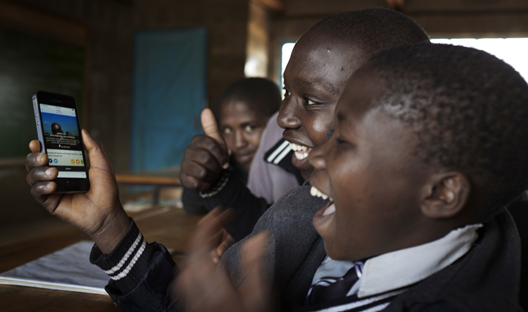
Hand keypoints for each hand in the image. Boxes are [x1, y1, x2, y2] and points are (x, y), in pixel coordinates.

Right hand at [26, 129, 129, 252]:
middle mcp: (56, 175)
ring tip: (53, 172)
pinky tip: (52, 186)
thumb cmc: (105, 190)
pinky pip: (36, 192)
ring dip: (39, 172)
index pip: (47, 152)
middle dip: (34, 157)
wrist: (107, 212)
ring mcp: (51, 189)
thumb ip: (93, 148)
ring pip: (32, 176)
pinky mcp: (49, 202)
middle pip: (34, 163)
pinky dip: (41, 187)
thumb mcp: (102, 165)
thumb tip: (83, 131)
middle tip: (44, 156)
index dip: (39, 146)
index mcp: (66, 165)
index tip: (36, 140)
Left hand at [174, 208, 270, 311]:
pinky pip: (184, 281)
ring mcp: (192, 303)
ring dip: (195, 248)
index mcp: (215, 288)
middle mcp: (198, 295)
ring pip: (184, 268)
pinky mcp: (191, 308)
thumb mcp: (260, 295)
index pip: (202, 247)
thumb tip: (258, 236)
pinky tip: (205, 263)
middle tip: (217, 219)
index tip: (222, 212)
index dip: (210, 224)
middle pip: (190, 255)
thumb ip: (256, 265)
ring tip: (211, 237)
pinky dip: (192, 264)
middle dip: (202, 232)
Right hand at [180, 108, 229, 191]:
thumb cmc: (215, 156)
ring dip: (211, 176)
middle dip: (217, 167)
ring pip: (201, 172)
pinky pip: (196, 183)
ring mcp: (184, 164)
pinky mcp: (182, 178)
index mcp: (197, 140)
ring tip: (211, 174)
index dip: (221, 156)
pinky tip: (205, 181)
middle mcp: (188, 151)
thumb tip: (206, 110)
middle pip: (207, 159)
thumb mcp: (218, 142)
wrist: (211, 174)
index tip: (225, 162)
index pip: (212, 146)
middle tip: (217, 169)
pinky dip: (205, 184)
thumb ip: (212, 127)